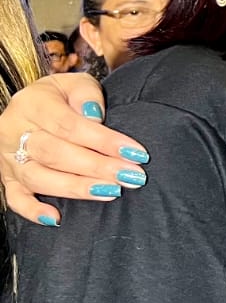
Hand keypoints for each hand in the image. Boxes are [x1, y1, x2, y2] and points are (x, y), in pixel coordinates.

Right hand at [0, 73, 146, 223]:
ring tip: (111, 192)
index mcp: (31, 104)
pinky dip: (33, 211)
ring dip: (76, 188)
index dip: (104, 141)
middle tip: (131, 176)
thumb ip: (86, 94)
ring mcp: (7, 158)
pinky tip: (56, 218)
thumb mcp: (74, 84)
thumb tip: (95, 116)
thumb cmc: (61, 97)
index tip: (136, 153)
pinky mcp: (7, 178)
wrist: (31, 106)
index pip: (70, 125)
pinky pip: (15, 199)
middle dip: (97, 166)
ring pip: (38, 177)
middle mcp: (14, 131)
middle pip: (55, 153)